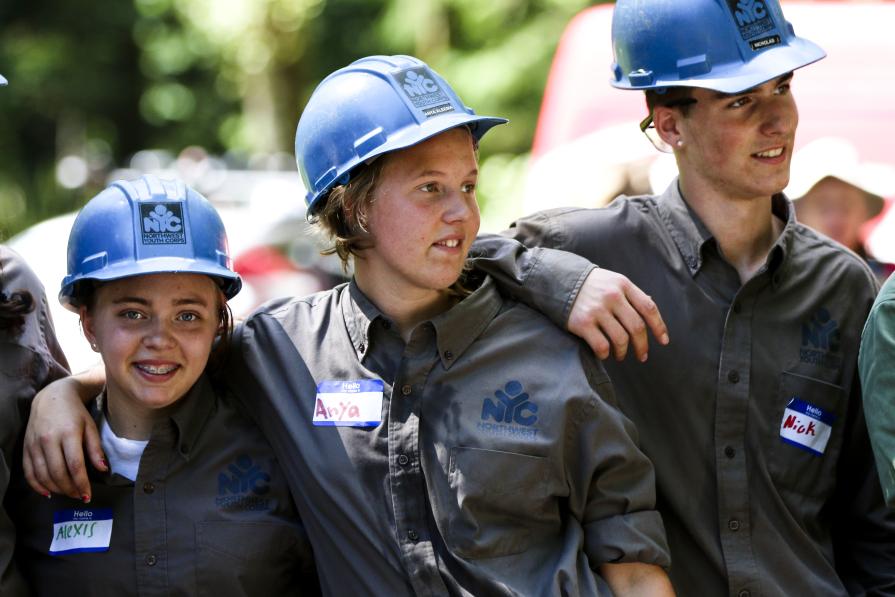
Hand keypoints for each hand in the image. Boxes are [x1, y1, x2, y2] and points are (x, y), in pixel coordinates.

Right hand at [23, 375, 105, 501]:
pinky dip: (37, 485)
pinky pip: (28, 472)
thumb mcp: (91, 426)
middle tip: (79, 496)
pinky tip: (48, 492)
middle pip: (57, 473)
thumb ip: (95, 449)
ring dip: (55, 489)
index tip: (88, 495)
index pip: (75, 465)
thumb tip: (103, 469)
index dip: (81, 483)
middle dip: (69, 489)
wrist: (52, 397)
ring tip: (68, 493)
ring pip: (42, 475)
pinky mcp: (25, 447)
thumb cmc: (76, 413)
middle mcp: (48, 439)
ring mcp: (34, 444)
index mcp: (68, 433)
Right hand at [568, 269, 668, 361]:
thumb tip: (651, 308)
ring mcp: (597, 310)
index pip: (648, 308)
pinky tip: (604, 354)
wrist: (558, 280)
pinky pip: (601, 345)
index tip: (664, 341)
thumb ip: (631, 294)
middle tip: (642, 356)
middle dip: (642, 345)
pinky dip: (605, 354)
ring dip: (623, 352)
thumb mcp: (612, 281)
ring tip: (620, 355)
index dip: (659, 327)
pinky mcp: (583, 323)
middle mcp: (612, 297)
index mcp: (623, 285)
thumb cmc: (590, 284)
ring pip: (621, 339)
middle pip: (637, 327)